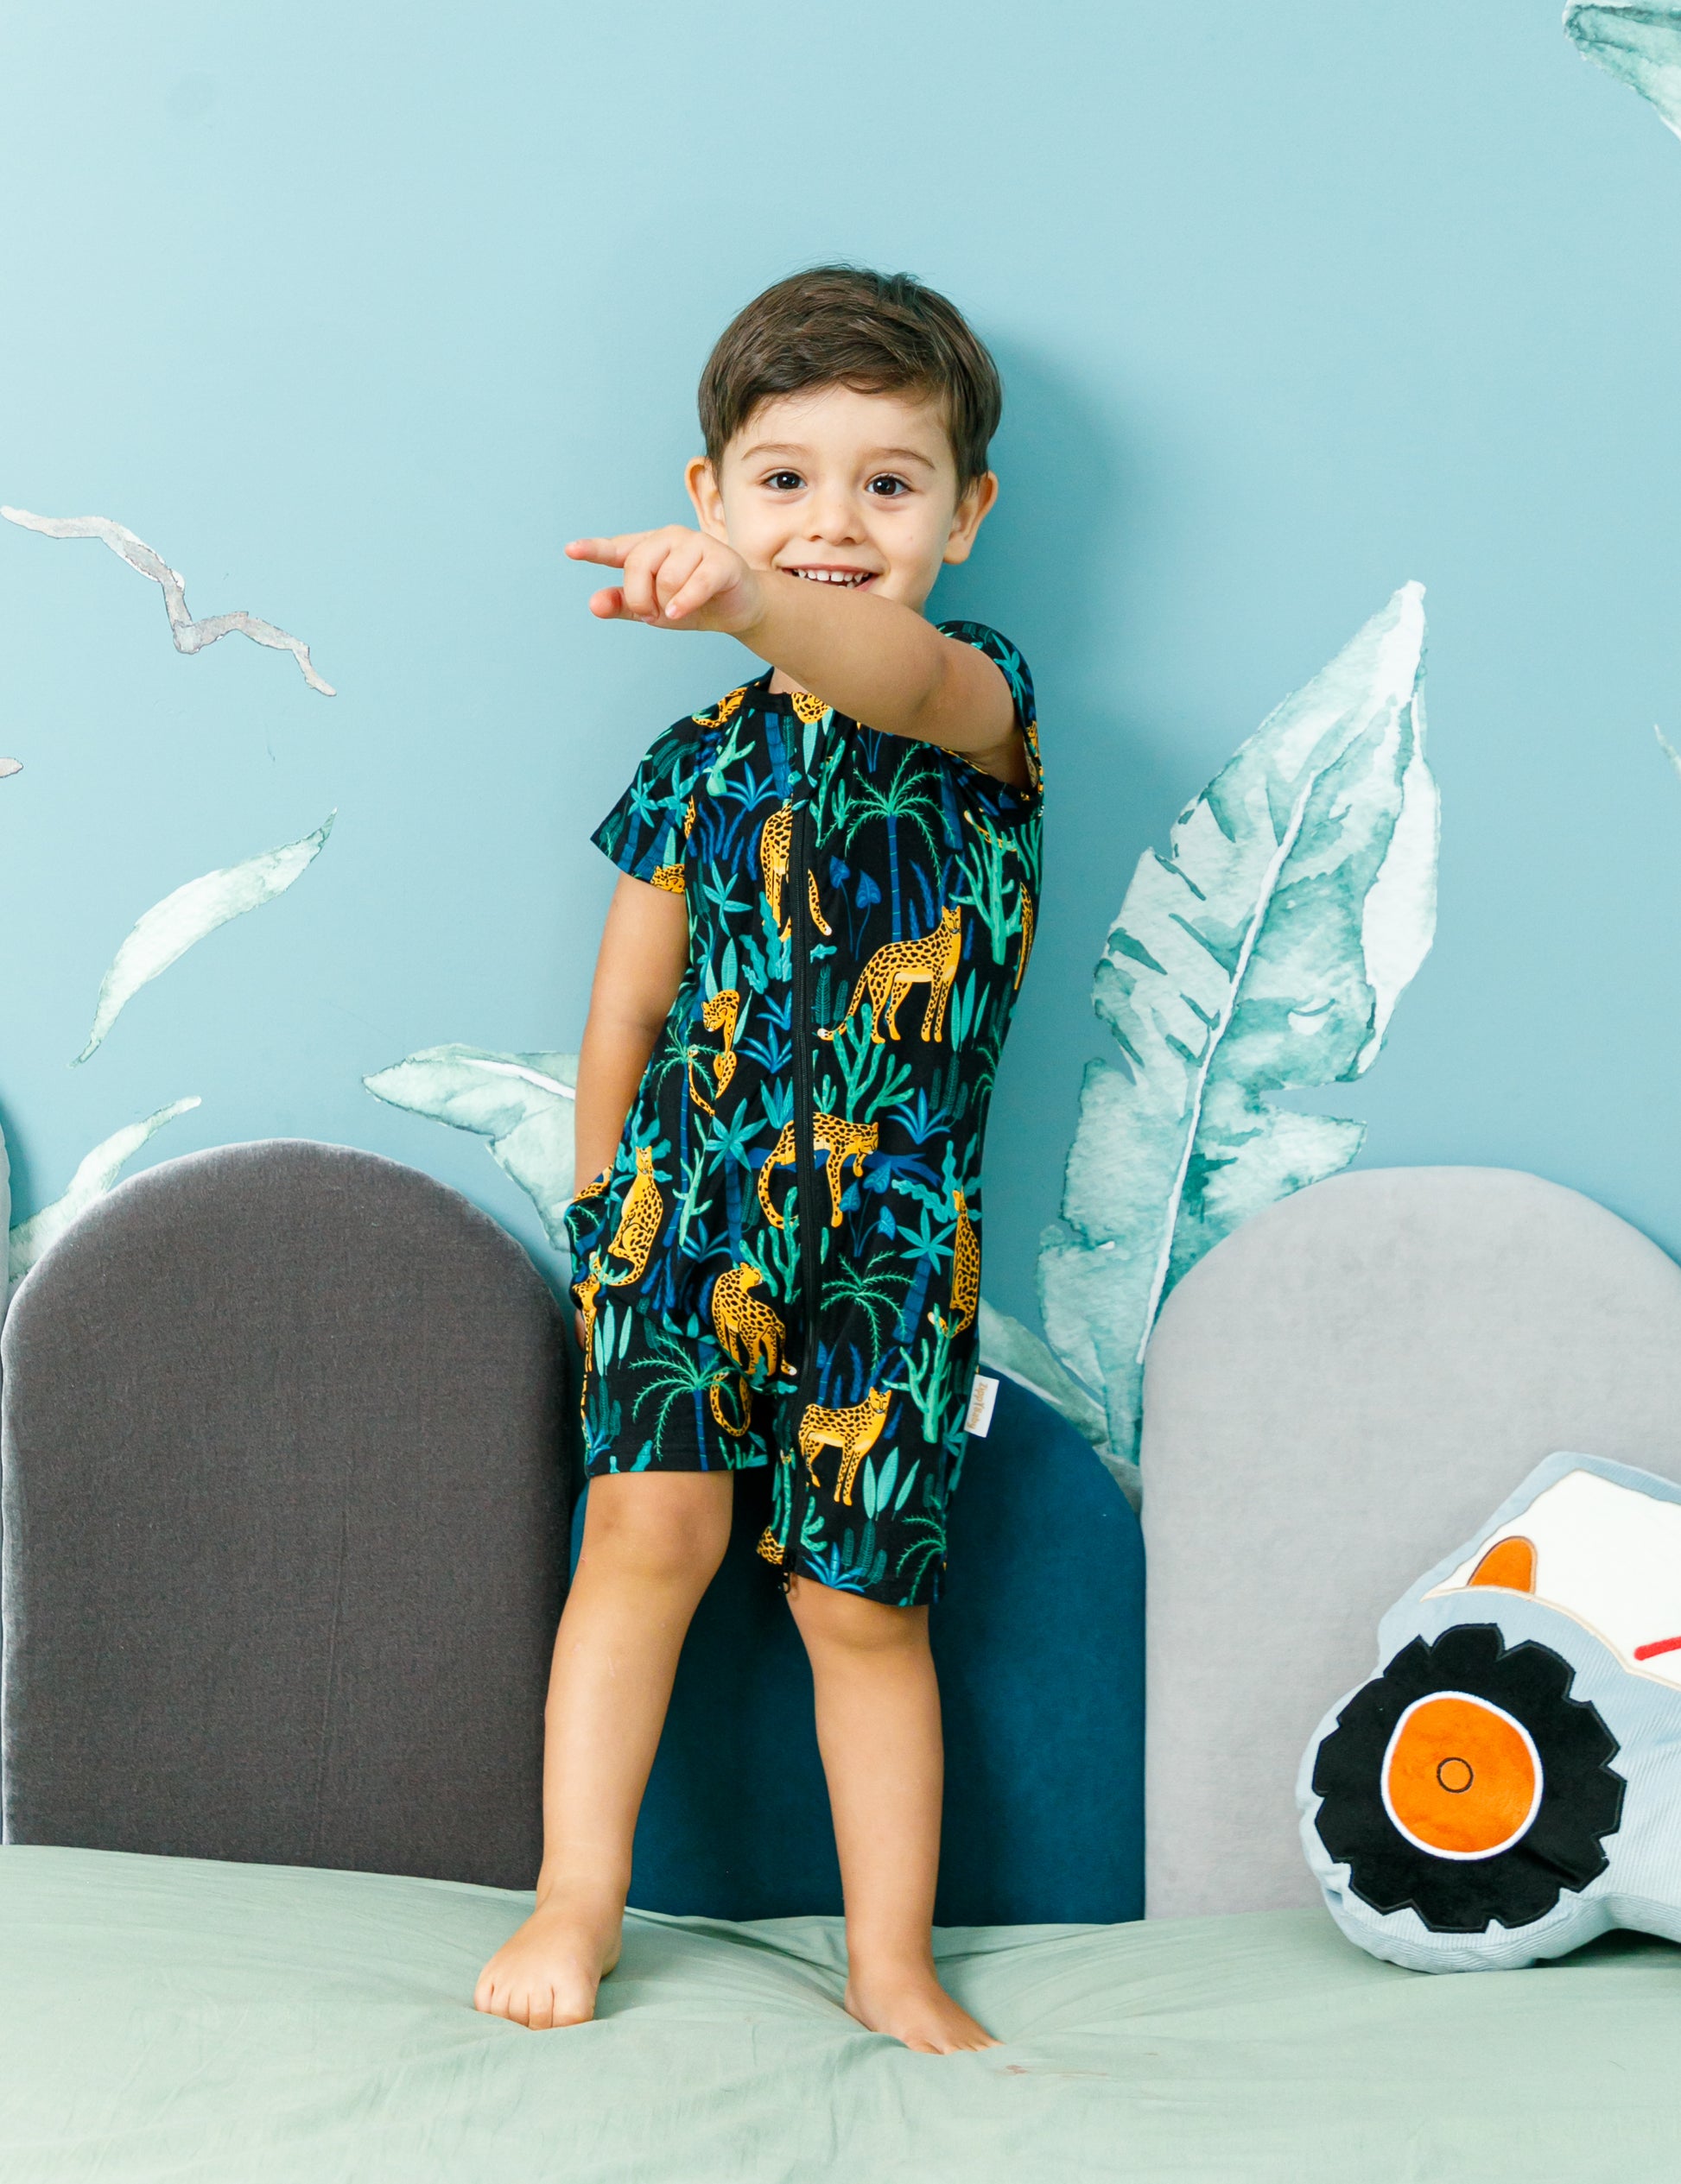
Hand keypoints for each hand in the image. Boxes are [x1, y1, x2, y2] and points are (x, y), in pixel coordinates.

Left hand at [566, 527, 762, 633]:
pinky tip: (679, 612)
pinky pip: (695, 582)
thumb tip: (594, 604)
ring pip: (666, 577)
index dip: (594, 549)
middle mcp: (671, 538)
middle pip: (638, 565)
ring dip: (667, 603)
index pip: (618, 548)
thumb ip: (624, 605)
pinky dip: (684, 601)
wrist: (739, 608)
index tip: (571, 550)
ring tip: (677, 610)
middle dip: (640, 597)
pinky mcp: (722, 560)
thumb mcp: (654, 608)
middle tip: (652, 614)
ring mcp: (698, 544)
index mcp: (650, 547)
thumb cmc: (694, 603)